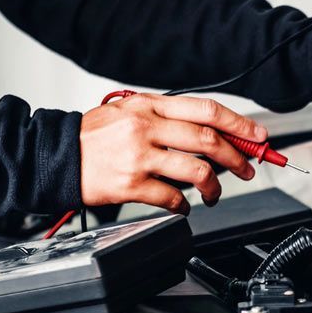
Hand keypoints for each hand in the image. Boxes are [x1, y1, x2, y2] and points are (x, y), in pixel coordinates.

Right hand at [80, 93, 267, 212]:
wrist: (54, 156)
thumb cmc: (92, 137)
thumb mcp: (128, 112)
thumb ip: (165, 119)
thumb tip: (209, 134)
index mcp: (149, 106)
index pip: (206, 110)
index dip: (238, 124)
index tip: (257, 137)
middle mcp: (146, 127)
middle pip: (208, 140)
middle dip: (237, 157)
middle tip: (246, 169)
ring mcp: (139, 156)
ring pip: (196, 171)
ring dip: (214, 186)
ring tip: (213, 193)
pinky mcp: (130, 185)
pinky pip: (172, 198)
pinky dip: (184, 205)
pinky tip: (184, 206)